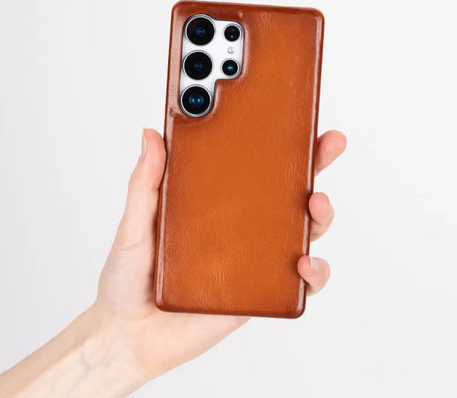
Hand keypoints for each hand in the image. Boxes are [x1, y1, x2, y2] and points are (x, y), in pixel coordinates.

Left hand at [95, 128, 345, 380]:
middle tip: (328, 144)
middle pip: (288, 192)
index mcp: (214, 204)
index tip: (294, 119)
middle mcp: (241, 228)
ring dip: (321, 214)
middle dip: (315, 164)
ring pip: (303, 231)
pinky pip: (300, 283)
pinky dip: (315, 273)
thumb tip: (151, 134)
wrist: (128, 337)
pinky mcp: (260, 293)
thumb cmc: (128, 280)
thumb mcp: (135, 225)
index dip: (276, 144)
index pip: (252, 168)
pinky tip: (304, 264)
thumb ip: (144, 184)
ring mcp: (254, 260)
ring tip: (316, 203)